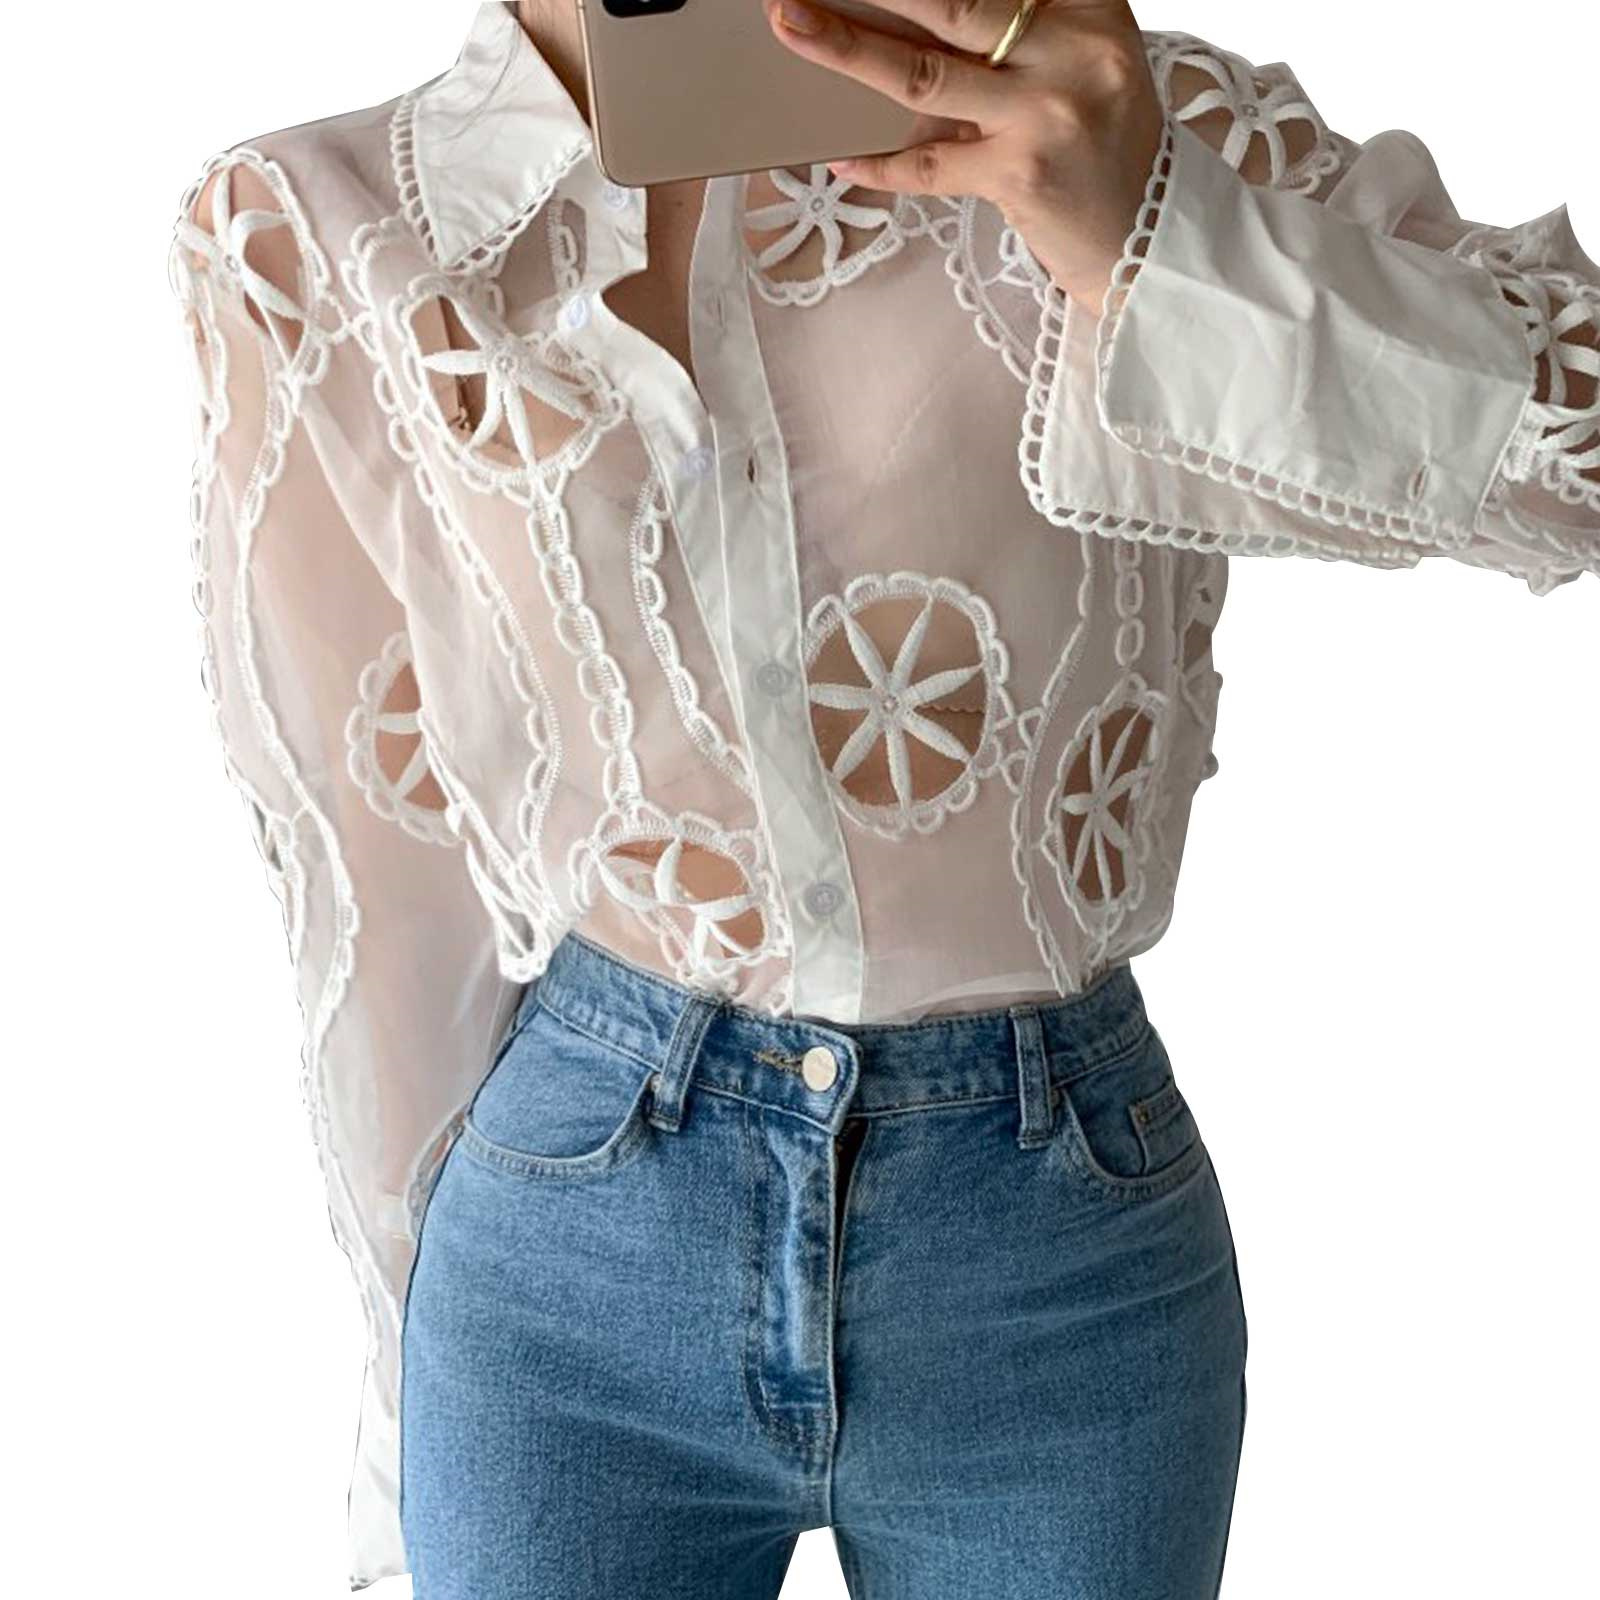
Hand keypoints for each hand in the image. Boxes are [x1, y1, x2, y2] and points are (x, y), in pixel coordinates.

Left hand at [764, 0, 1165, 315]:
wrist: (1145, 237)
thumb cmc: (1099, 143)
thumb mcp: (1080, 61)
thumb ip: (1017, 30)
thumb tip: (905, 16)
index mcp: (1091, 4)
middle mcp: (1074, 50)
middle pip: (950, 2)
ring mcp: (1046, 114)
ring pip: (924, 73)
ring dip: (847, 49)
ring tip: (791, 27)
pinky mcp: (1021, 175)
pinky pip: (928, 164)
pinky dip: (879, 165)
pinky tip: (841, 157)